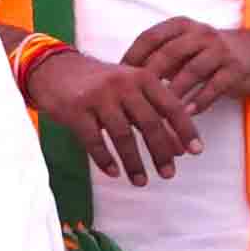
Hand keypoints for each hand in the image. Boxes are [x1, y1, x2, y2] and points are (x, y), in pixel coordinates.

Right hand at [27, 46, 200, 187]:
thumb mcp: (129, 90)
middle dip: (161, 152)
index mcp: (141, 77)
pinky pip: (94, 141)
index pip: (170, 105)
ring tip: (141, 181)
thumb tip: (178, 147)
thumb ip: (152, 113)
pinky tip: (113, 172)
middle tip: (168, 174)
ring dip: (134, 162)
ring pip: (122, 135)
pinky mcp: (75, 109)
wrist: (53, 69)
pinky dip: (105, 159)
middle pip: (148, 123)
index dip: (185, 130)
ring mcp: (98, 96)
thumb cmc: (98, 83)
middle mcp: (122, 84)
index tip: (196, 152)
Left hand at [121, 18, 249, 116]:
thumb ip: (159, 58)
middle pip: (169, 53)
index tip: (118, 77)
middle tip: (134, 97)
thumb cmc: (208, 54)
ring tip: (158, 111)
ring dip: (174, 92)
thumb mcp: (184, 48)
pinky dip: (199, 100)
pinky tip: (186, 114)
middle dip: (149, 76)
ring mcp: (219, 50)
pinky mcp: (235, 69)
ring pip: (192, 71)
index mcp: (181, 26)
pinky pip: (215, 86)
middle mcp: (200, 34)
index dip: (132, 56)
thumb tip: (125, 78)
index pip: (150, 37)